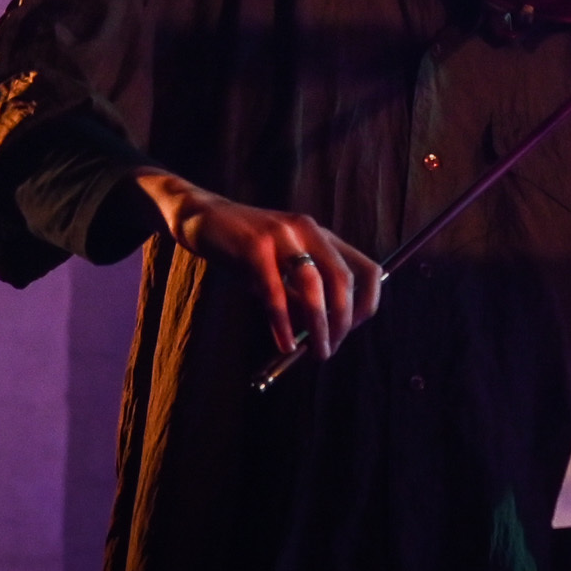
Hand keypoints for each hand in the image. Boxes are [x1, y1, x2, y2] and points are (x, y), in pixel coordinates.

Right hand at [138, 169, 385, 360]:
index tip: (352, 331)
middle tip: (331, 348)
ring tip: (317, 352)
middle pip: (343, 279)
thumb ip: (300, 298)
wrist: (202, 218)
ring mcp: (282, 235)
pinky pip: (274, 290)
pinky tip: (286, 344)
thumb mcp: (279, 272)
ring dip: (320, 324)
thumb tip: (320, 337)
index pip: (368, 270)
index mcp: (322, 235)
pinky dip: (283, 322)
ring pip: (313, 285)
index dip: (367, 304)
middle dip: (343, 320)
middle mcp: (309, 230)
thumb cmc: (243, 252)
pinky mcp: (254, 245)